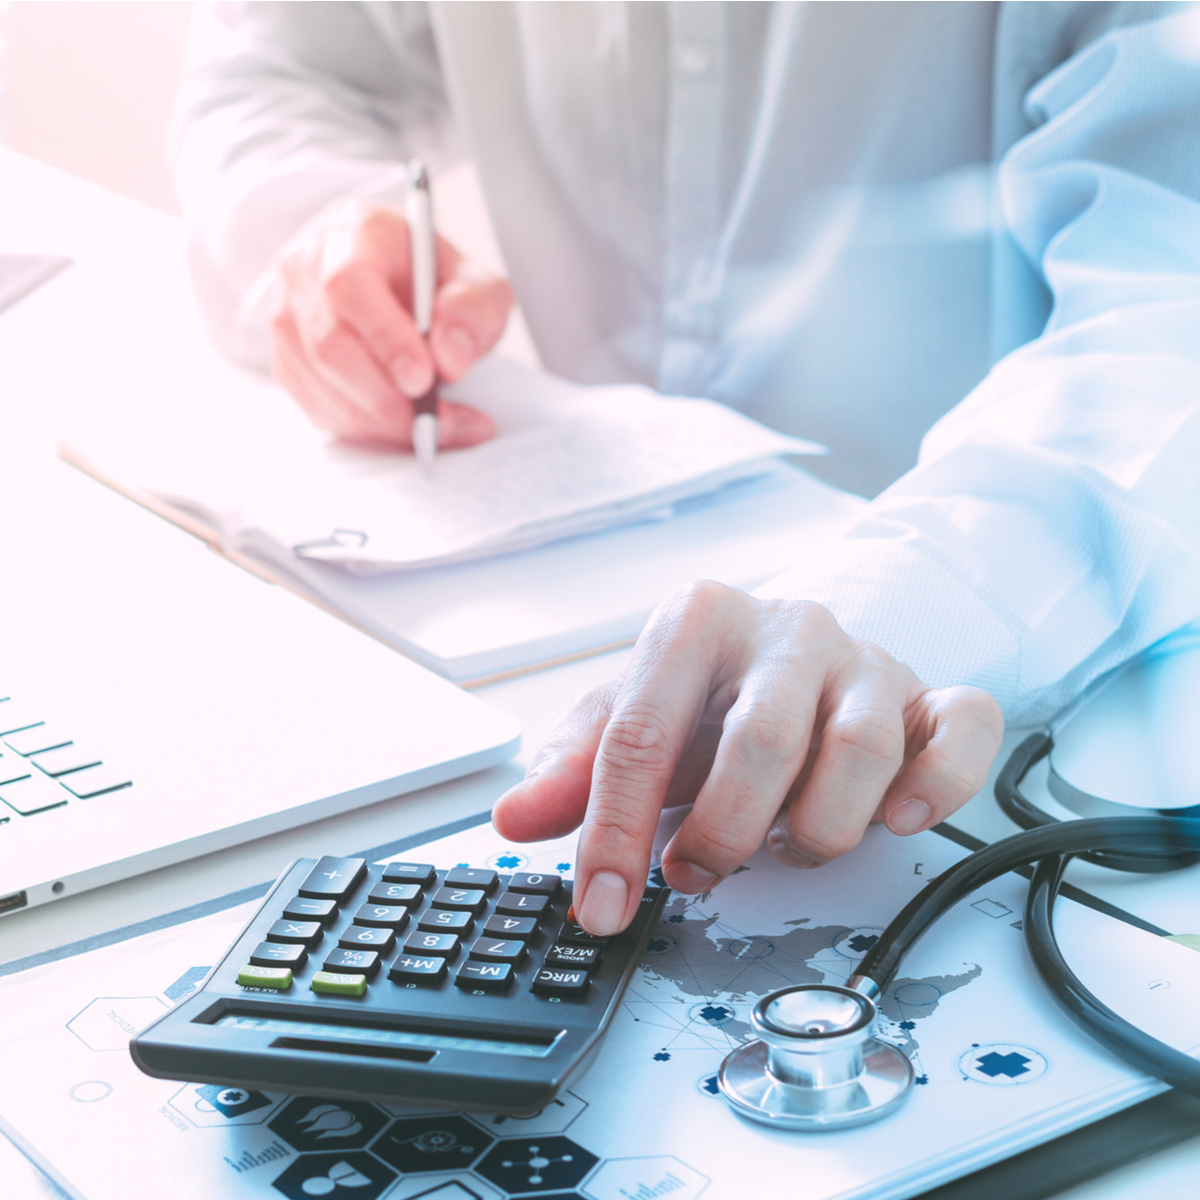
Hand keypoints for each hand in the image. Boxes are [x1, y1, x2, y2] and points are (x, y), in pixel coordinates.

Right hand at [270, 199, 512, 445]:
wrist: (405, 291)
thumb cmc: (437, 285)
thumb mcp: (479, 285)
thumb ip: (474, 312)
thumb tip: (449, 358)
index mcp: (353, 233)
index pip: (349, 285)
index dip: (384, 338)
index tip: (423, 379)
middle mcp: (307, 270)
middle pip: (329, 346)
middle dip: (387, 397)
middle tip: (438, 421)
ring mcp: (287, 317)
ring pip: (321, 385)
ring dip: (382, 421)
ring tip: (437, 428)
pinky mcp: (288, 362)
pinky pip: (320, 409)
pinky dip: (367, 430)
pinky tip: (405, 425)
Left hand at [493, 581, 1002, 935]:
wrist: (794, 653)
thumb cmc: (706, 694)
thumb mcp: (628, 718)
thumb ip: (573, 770)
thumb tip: (514, 820)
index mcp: (697, 621)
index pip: (642, 733)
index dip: (616, 833)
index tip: (603, 906)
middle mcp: (787, 629)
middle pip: (759, 742)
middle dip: (723, 833)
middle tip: (697, 872)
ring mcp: (865, 660)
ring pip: (860, 750)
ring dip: (817, 827)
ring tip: (786, 844)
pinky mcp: (929, 694)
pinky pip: (963, 730)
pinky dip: (938, 785)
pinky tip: (897, 819)